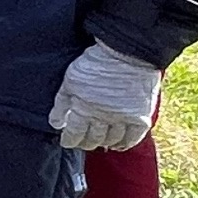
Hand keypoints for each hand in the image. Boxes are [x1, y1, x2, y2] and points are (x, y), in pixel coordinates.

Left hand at [48, 41, 162, 151]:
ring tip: (98, 142)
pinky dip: (125, 143)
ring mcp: (124, 119)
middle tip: (81, 142)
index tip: (66, 142)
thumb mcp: (71, 80)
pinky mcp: (141, 117)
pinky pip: (133, 138)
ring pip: (111, 140)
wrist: (129, 52)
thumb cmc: (96, 62)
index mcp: (84, 109)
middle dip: (84, 143)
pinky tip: (119, 144)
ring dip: (103, 143)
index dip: (69, 140)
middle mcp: (104, 118)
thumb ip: (62, 103)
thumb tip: (56, 124)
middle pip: (93, 139)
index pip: (74, 134)